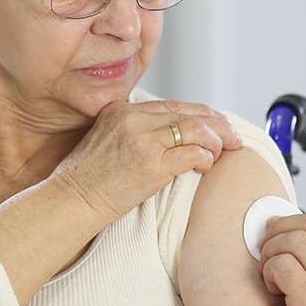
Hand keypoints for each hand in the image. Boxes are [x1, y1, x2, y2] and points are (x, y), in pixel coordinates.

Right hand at [50, 99, 242, 220]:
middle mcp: (133, 118)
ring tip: (224, 152)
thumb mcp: (107, 139)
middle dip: (218, 124)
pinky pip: (193, 154)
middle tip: (234, 136)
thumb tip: (170, 134)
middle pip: (189, 113)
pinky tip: (206, 166)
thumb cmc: (88, 178)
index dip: (202, 114)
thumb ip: (134, 129)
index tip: (217, 123)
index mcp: (122, 109)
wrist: (71, 200)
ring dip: (216, 141)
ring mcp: (143, 140)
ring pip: (196, 130)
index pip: (174, 105)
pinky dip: (206, 158)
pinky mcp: (152, 163)